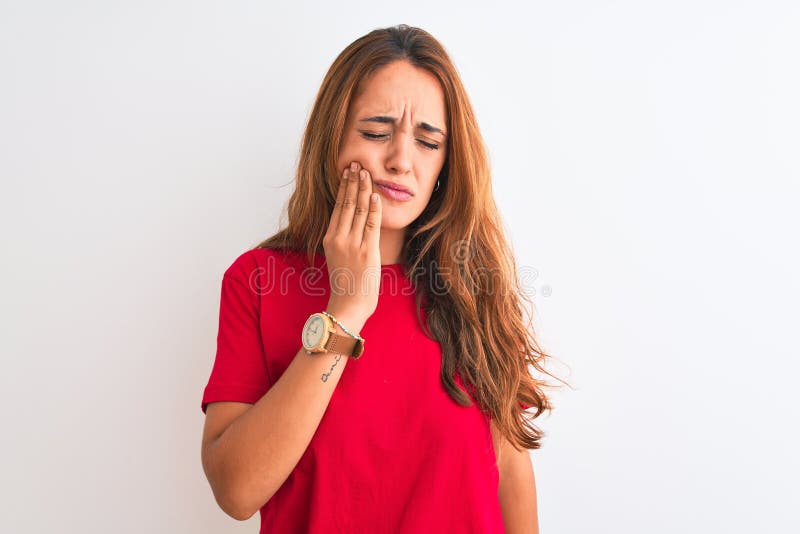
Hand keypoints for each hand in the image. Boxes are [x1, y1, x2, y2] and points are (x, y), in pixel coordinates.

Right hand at [322, 161, 381, 322]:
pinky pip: (371, 225)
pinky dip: (374, 208)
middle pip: (347, 204)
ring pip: (359, 210)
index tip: (348, 172)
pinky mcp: (367, 252)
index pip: (338, 207)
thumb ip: (342, 239)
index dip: (344, 187)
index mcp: (330, 238)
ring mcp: (353, 244)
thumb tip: (351, 223)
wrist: (349, 304)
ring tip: (366, 173)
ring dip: (364, 189)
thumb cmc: (346, 283)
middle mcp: (339, 239)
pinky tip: (375, 195)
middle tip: (357, 164)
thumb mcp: (338, 257)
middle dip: (353, 182)